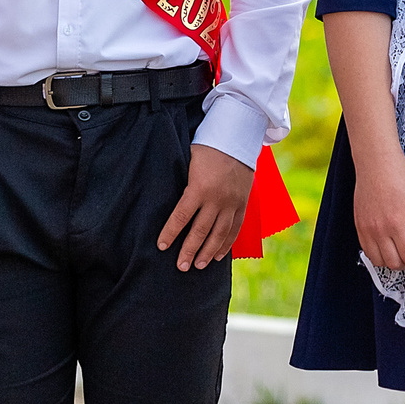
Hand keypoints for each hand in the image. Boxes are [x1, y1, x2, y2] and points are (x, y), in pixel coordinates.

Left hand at [156, 145, 252, 271]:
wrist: (238, 137)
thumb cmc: (208, 148)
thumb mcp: (188, 161)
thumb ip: (181, 182)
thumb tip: (164, 198)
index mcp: (199, 188)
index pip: (181, 217)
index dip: (170, 233)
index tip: (162, 246)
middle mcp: (216, 199)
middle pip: (200, 231)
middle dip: (189, 251)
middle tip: (181, 266)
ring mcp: (232, 203)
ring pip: (219, 234)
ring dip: (208, 252)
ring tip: (198, 266)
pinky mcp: (242, 203)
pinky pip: (235, 228)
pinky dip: (227, 243)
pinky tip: (218, 255)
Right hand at [353, 149, 404, 273]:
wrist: (376, 163)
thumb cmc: (401, 177)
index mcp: (398, 224)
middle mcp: (380, 230)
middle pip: (394, 264)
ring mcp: (367, 229)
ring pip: (378, 261)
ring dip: (392, 262)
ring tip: (401, 253)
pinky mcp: (359, 225)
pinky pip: (366, 250)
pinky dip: (378, 255)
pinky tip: (387, 247)